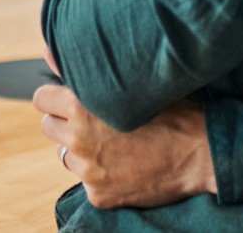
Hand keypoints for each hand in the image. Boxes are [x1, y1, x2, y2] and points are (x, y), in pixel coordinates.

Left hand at [34, 84, 215, 208]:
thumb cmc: (171, 109)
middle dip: (66, 124)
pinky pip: (88, 182)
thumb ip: (82, 68)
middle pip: (49, 128)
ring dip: (82, 151)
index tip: (68, 100)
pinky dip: (102, 176)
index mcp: (81, 107)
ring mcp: (88, 171)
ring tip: (113, 144)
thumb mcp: (129, 81)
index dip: (55, 98)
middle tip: (94, 122)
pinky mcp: (99, 195)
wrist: (201, 152)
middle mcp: (79, 139)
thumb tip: (46, 48)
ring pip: (67, 156)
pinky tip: (126, 165)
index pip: (41, 99)